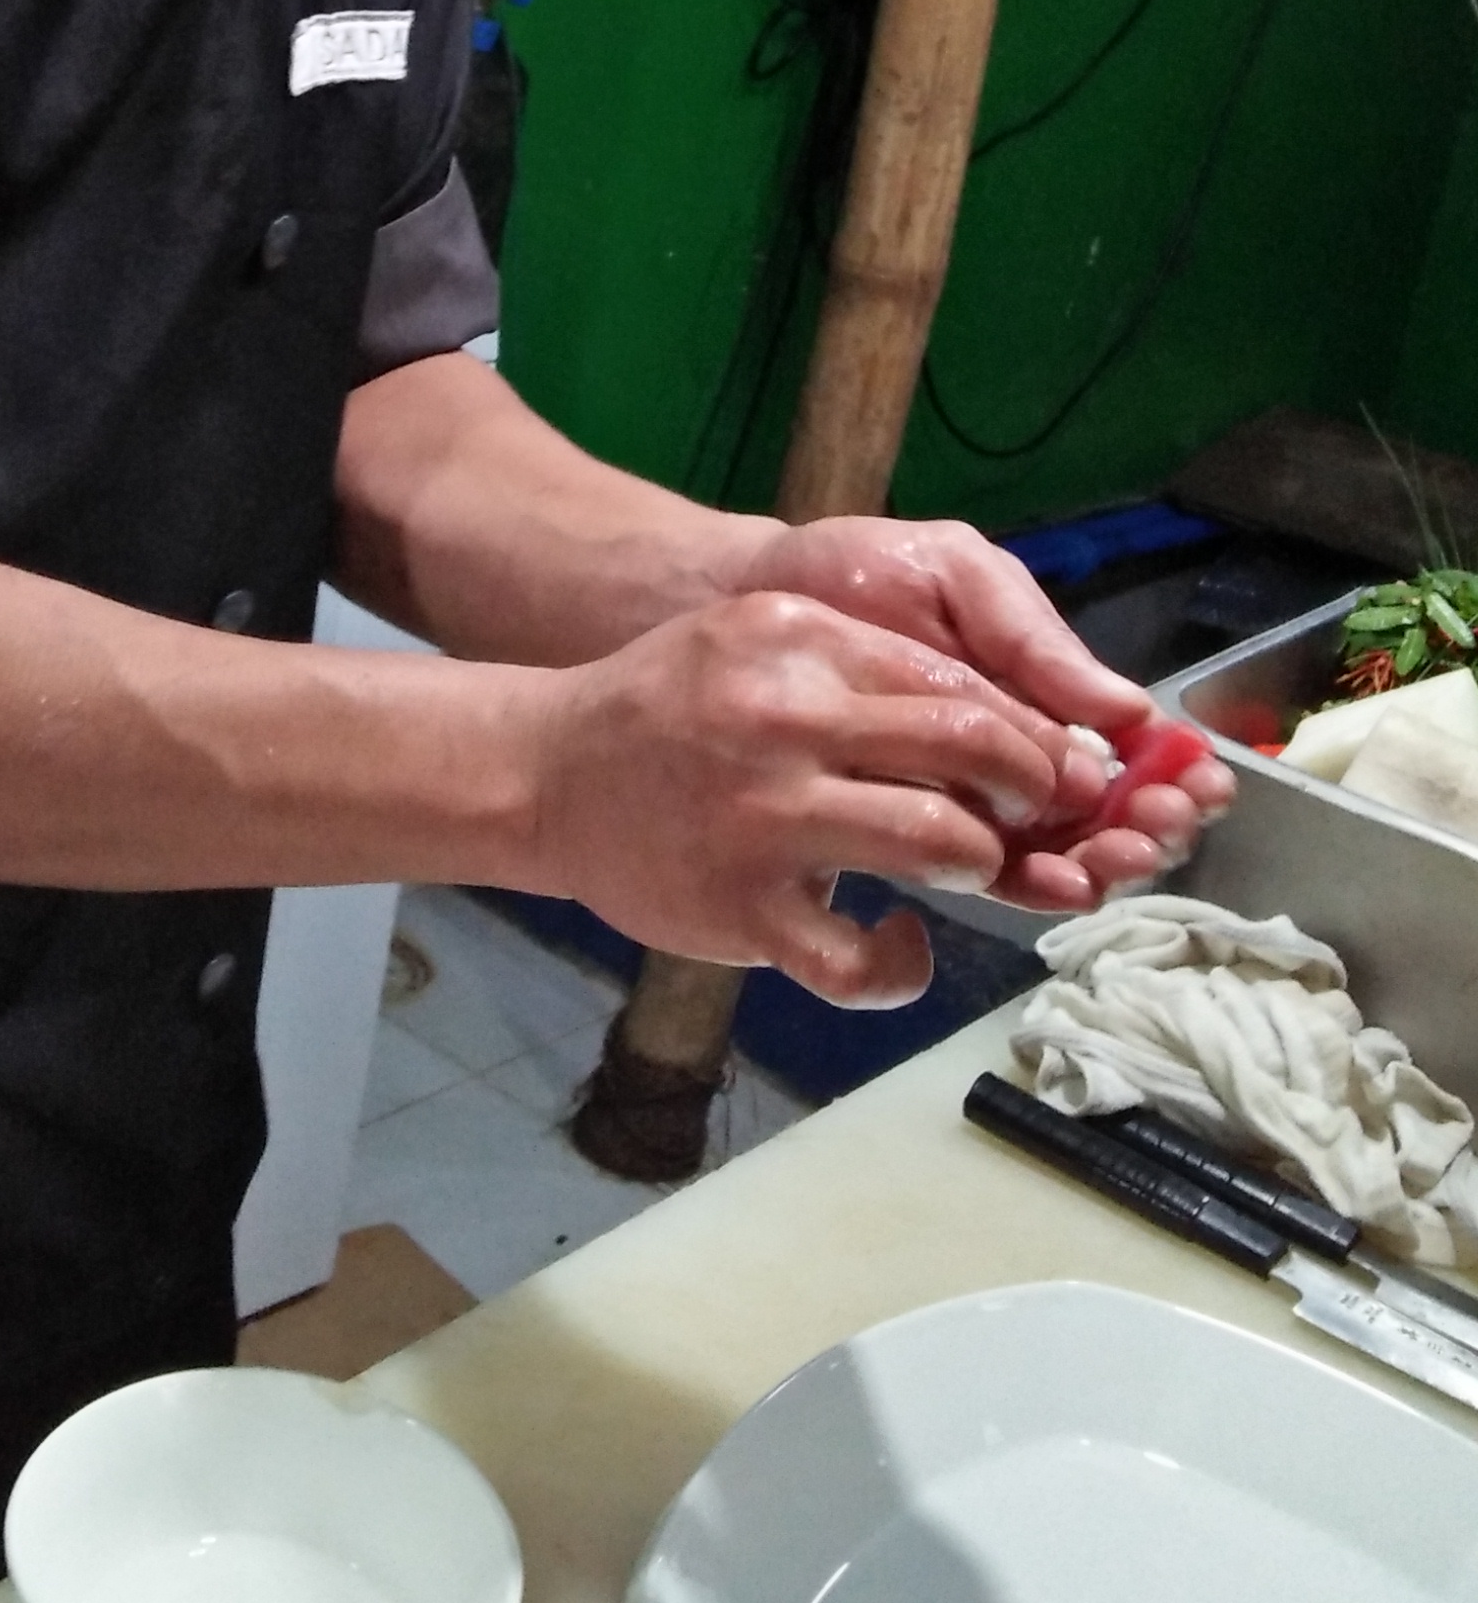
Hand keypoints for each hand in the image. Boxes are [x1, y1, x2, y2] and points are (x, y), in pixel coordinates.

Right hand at [526, 589, 1126, 1006]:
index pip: (957, 683)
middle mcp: (787, 723)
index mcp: (800, 643)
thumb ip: (863, 661)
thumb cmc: (672, 701)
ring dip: (981, 861)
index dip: (1028, 729)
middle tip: (1039, 813)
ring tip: (970, 865)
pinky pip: (857, 960)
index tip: (1053, 763)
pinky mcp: (744, 910)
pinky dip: (901, 965)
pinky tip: (899, 944)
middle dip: (1034, 788)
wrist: (548, 772)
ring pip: (937, 844)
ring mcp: (765, 821)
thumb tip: (998, 711)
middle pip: (968, 748)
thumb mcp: (760, 637)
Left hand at [728, 515, 1232, 914]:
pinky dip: (1030, 881)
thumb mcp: (960, 577)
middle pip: (1104, 808)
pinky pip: (987, 867)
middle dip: (1144, 824)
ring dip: (1099, 861)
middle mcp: (1018, 752)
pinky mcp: (915, 830)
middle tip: (1155, 828)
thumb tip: (1128, 710)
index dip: (1172, 769)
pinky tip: (1051, 881)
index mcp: (1041, 687)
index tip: (1198, 782)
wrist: (744, 603)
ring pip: (1057, 847)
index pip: (1128, 742)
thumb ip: (1033, 639)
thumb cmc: (861, 571)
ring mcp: (971, 796)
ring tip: (1109, 858)